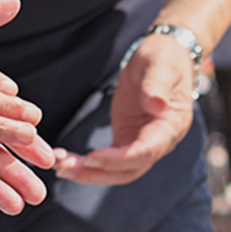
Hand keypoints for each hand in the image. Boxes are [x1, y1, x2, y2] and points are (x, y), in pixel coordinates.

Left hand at [58, 32, 197, 185]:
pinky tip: (66, 161)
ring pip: (118, 171)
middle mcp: (160, 142)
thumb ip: (156, 85)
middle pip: (129, 170)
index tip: (91, 158)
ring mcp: (144, 143)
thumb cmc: (163, 58)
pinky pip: (110, 161)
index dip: (119, 159)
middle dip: (97, 172)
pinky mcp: (128, 140)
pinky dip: (89, 165)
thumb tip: (158, 104)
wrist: (164, 59)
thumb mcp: (159, 65)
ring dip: (89, 173)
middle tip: (64, 168)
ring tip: (60, 167)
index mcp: (171, 126)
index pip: (146, 152)